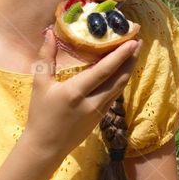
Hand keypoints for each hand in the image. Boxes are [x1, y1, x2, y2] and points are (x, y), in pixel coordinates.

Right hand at [23, 30, 140, 157]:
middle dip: (131, 59)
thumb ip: (46, 57)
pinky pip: (114, 95)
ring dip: (129, 69)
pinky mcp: (101, 117)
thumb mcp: (40, 84)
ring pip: (119, 88)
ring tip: (134, 52)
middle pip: (119, 79)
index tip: (132, 41)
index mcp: (76, 92)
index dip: (120, 56)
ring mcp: (99, 111)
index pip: (104, 71)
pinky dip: (120, 80)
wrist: (46, 147)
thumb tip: (49, 32)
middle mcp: (92, 102)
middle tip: (138, 41)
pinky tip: (123, 70)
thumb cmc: (40, 114)